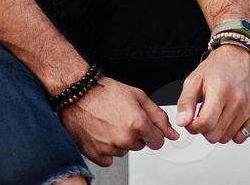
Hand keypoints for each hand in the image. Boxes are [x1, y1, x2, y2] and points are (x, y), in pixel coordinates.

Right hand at [57, 75, 179, 166]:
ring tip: (108, 122)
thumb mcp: (138, 96)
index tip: (141, 125)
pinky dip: (106, 149)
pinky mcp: (95, 153)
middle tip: (120, 118)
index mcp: (138, 123)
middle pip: (140, 146)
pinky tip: (100, 133)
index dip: (151, 132)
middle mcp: (125, 138)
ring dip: (119, 141)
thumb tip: (172, 134)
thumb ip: (159, 116)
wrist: (77, 92)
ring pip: (124, 151)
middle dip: (134, 134)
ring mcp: (110, 148)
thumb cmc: (104, 91)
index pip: (157, 141)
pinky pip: (108, 159)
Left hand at [175, 44, 249, 144]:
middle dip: (204, 129)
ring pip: (227, 138)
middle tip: (203, 116)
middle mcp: (237, 100)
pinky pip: (242, 137)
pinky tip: (228, 118)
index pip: (205, 124)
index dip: (193, 127)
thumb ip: (186, 102)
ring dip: (218, 130)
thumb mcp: (194, 79)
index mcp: (220, 91)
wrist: (240, 55)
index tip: (191, 122)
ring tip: (216, 114)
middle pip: (215, 135)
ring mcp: (249, 108)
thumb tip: (182, 121)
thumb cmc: (218, 67)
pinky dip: (232, 132)